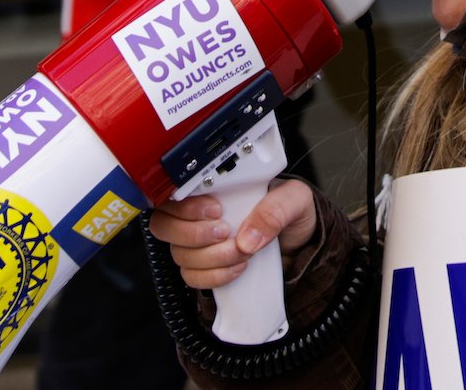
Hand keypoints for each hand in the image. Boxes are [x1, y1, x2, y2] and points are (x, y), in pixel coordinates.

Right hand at [150, 180, 318, 290]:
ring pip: (179, 255)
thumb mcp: (295, 200)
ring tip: (243, 252)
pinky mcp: (205, 267)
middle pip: (164, 226)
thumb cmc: (292, 213)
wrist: (300, 244)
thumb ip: (277, 209)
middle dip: (194, 235)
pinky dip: (214, 276)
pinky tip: (238, 268)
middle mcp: (198, 215)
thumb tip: (248, 237)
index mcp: (213, 188)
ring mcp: (199, 243)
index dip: (184, 205)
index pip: (172, 193)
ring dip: (211, 258)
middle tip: (226, 233)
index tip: (215, 210)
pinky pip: (191, 277)